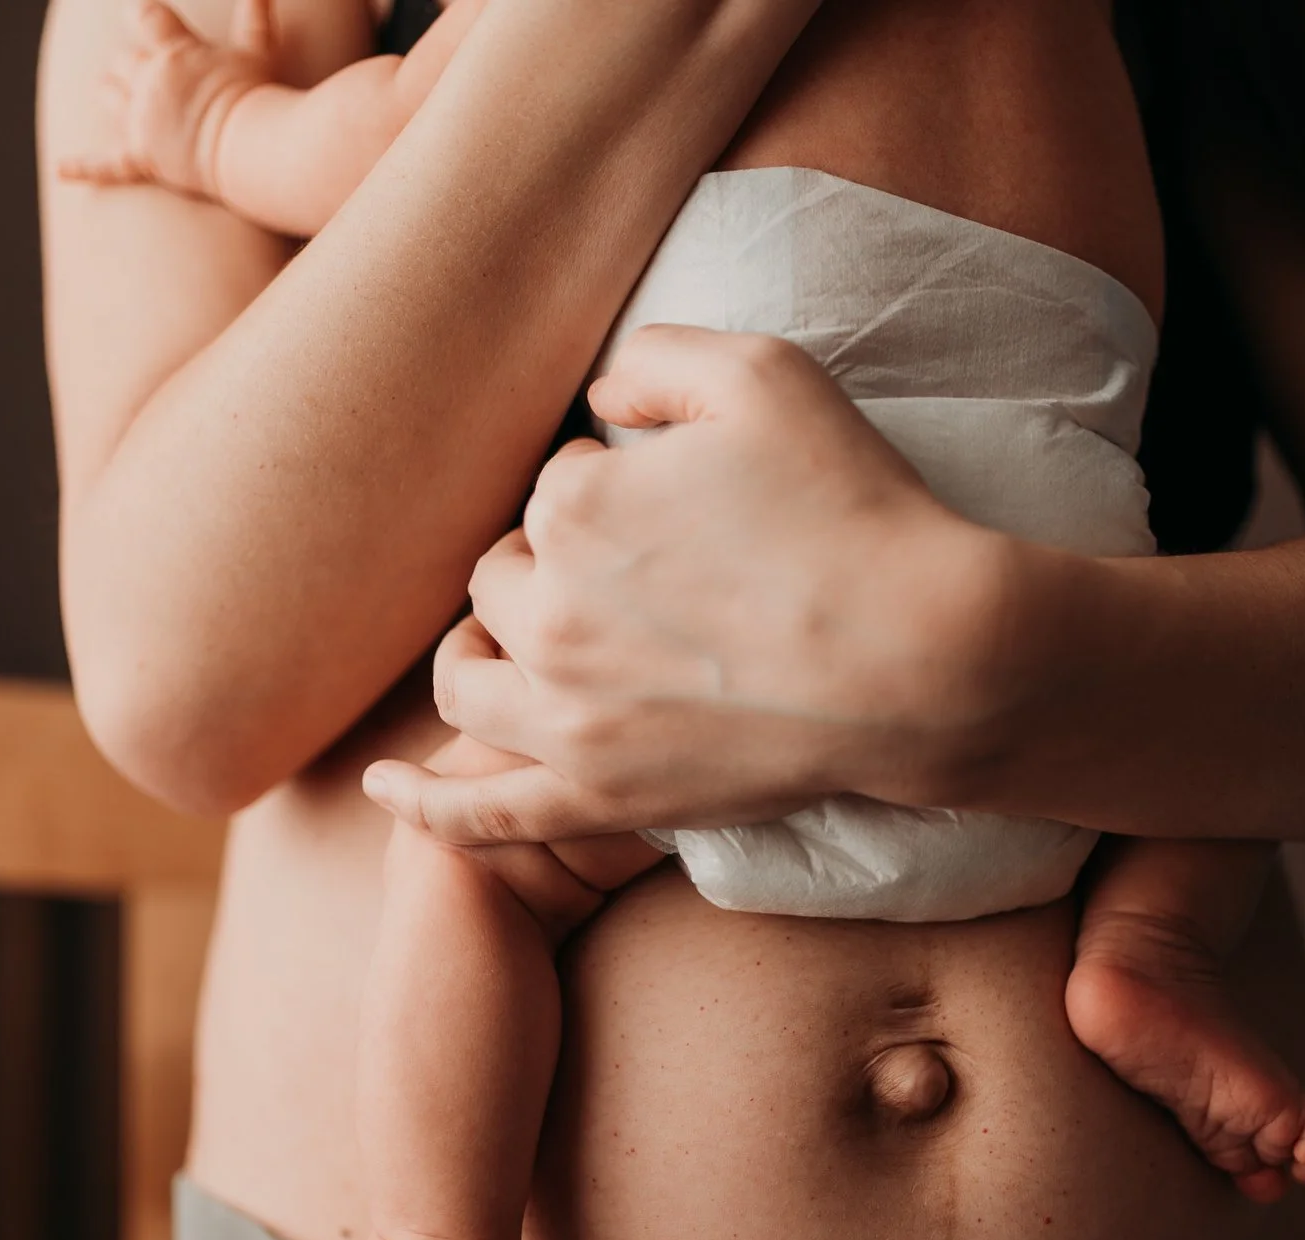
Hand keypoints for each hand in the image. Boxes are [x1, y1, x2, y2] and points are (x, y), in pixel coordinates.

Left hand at [57, 0, 277, 199]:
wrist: (248, 147)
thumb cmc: (254, 96)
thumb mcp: (257, 50)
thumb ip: (256, 14)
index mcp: (175, 54)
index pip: (149, 18)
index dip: (142, 12)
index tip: (138, 11)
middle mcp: (151, 82)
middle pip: (125, 61)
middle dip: (131, 62)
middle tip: (141, 66)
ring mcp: (143, 121)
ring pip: (110, 96)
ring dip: (109, 90)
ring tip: (107, 89)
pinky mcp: (143, 157)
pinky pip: (107, 164)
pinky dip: (83, 167)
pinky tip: (61, 168)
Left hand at [363, 325, 1006, 845]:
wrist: (924, 657)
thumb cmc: (854, 510)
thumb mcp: (763, 374)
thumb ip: (655, 360)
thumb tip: (596, 402)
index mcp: (571, 508)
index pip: (552, 489)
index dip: (616, 492)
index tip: (686, 511)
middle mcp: (549, 612)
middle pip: (502, 578)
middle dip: (548, 566)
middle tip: (639, 577)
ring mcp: (566, 716)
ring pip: (466, 678)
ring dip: (480, 651)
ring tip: (521, 645)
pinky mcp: (599, 796)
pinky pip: (483, 814)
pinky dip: (422, 805)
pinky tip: (380, 791)